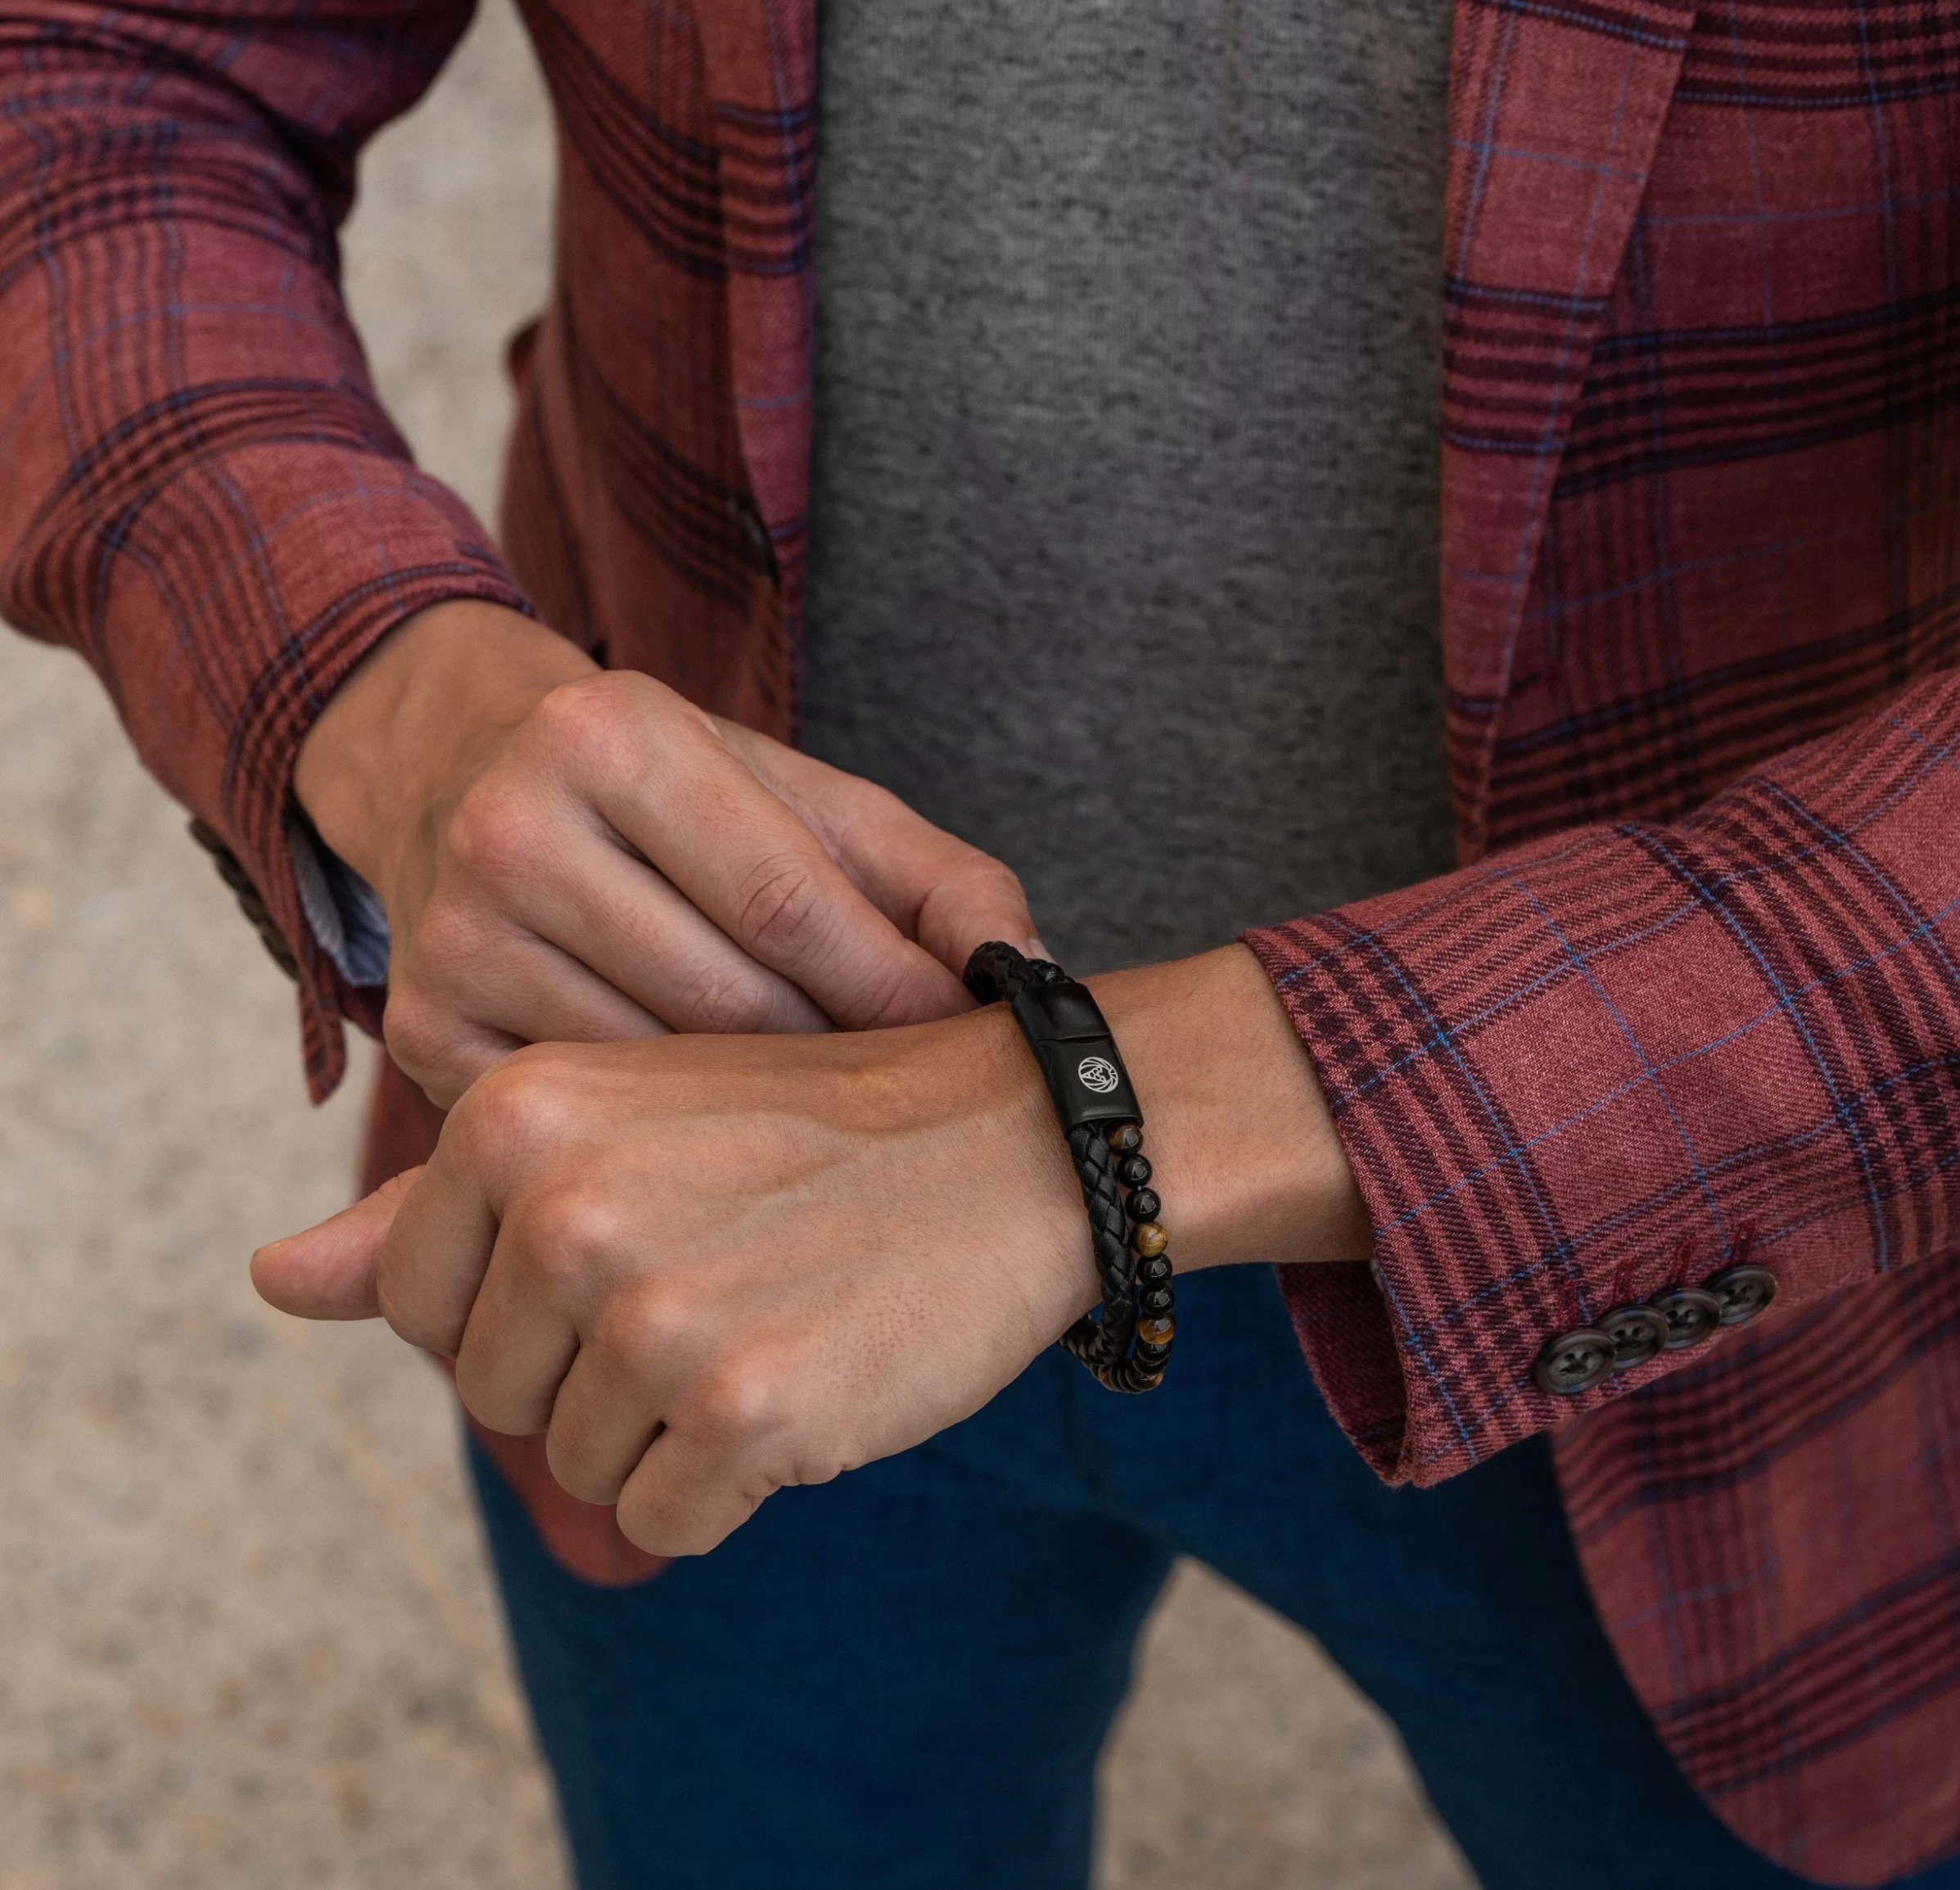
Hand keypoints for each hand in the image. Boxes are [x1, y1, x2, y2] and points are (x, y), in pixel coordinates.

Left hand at [252, 946, 1370, 1555]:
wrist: (1014, 1139)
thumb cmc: (815, 1129)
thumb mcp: (618, 1122)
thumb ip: (431, 1210)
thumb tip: (270, 1281)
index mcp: (520, 1115)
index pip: (417, 1304)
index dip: (527, 1303)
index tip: (643, 1243)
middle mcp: (567, 1207)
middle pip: (494, 1394)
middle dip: (597, 1370)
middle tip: (726, 1272)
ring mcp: (657, 1311)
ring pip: (577, 1465)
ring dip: (668, 1424)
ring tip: (771, 1309)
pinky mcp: (748, 1410)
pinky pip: (665, 1519)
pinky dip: (732, 1478)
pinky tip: (808, 1371)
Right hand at [294, 601, 1039, 1105]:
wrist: (464, 772)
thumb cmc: (673, 797)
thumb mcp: (802, 797)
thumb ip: (930, 876)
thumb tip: (1026, 973)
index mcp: (613, 736)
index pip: (785, 900)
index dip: (889, 987)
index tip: (960, 1042)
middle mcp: (512, 828)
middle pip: (726, 1002)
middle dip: (837, 1063)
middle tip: (906, 1102)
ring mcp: (452, 938)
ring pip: (659, 1080)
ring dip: (759, 1119)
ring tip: (824, 1128)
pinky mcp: (422, 1028)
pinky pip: (587, 1117)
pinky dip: (663, 1141)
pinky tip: (717, 1144)